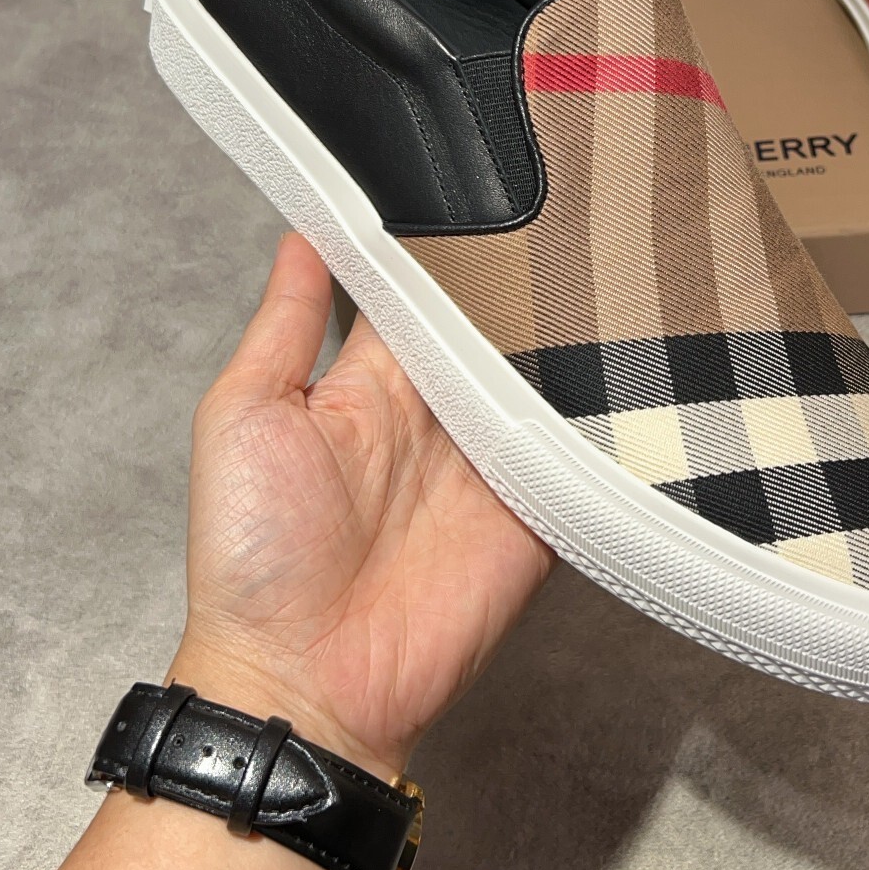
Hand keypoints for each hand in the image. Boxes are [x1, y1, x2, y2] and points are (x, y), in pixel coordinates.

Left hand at [170, 232, 553, 779]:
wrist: (304, 683)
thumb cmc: (251, 559)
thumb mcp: (244, 417)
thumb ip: (285, 324)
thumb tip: (303, 233)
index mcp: (372, 384)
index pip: (422, 295)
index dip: (446, 246)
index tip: (475, 185)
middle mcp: (438, 414)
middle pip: (494, 326)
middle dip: (523, 279)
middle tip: (560, 215)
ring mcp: (493, 460)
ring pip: (546, 376)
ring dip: (569, 336)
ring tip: (602, 269)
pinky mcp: (538, 507)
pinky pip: (581, 450)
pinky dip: (603, 414)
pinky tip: (624, 363)